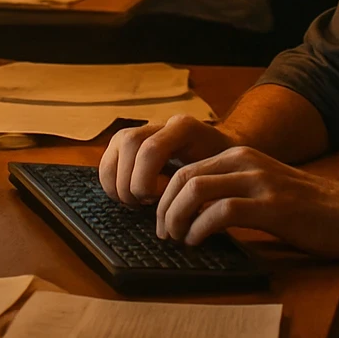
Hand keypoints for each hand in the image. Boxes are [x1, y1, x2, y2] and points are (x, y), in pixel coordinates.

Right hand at [99, 115, 240, 204]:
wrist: (226, 155)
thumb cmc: (223, 172)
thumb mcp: (218, 179)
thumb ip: (200, 189)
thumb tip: (180, 213)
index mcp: (185, 128)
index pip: (151, 149)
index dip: (144, 179)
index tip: (155, 200)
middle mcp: (164, 123)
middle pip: (130, 141)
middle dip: (129, 180)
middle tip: (143, 203)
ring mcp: (147, 129)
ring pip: (118, 143)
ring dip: (118, 179)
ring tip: (134, 201)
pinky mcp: (134, 141)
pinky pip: (112, 152)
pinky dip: (111, 178)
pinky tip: (126, 196)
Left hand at [156, 145, 338, 257]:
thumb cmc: (305, 208)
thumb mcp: (261, 188)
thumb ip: (229, 190)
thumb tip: (187, 211)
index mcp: (239, 156)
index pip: (185, 168)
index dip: (164, 195)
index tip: (160, 220)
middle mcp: (245, 162)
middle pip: (184, 177)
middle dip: (164, 207)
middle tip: (163, 233)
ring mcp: (258, 182)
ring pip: (196, 190)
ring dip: (176, 217)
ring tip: (177, 239)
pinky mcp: (271, 206)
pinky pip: (221, 212)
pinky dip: (200, 228)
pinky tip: (198, 242)